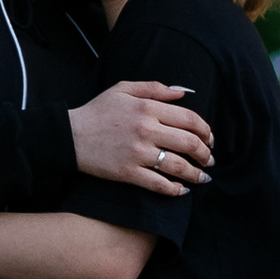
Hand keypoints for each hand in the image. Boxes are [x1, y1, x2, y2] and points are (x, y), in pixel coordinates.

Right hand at [69, 80, 212, 190]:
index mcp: (148, 107)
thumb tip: (182, 92)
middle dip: (205, 154)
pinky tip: (182, 191)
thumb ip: (154, 88)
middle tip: (210, 160)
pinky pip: (159, 184)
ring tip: (203, 178)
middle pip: (189, 143)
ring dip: (196, 174)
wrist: (70, 136)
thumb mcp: (123, 89)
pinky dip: (175, 190)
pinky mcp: (128, 173)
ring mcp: (138, 153)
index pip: (190, 120)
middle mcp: (146, 130)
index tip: (209, 139)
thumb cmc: (97, 111)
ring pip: (178, 166)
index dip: (206, 131)